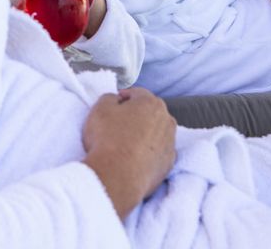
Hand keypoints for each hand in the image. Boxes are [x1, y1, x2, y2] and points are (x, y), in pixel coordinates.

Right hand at [82, 88, 176, 219]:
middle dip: (137, 115)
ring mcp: (170, 144)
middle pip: (150, 112)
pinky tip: (134, 157)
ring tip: (126, 143)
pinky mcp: (169, 164)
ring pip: (157, 133)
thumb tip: (116, 100)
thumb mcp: (100, 109)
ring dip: (145, 134)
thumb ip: (109, 97)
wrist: (117, 176)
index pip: (137, 93)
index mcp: (151, 103)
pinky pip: (158, 152)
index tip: (114, 104)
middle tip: (119, 123)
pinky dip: (149, 152)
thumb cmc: (108, 139)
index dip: (123, 97)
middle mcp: (167, 121)